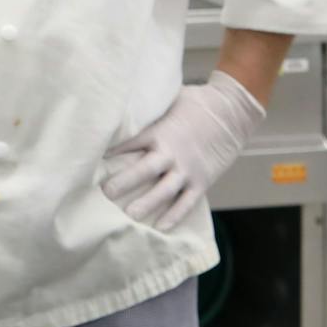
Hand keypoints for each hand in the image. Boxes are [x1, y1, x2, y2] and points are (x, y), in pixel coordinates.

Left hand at [102, 71, 263, 229]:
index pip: (129, 143)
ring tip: (128, 215)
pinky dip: (174, 215)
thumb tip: (127, 104)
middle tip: (104, 193)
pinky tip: (161, 227)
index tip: (94, 161)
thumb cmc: (198, 101)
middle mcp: (171, 152)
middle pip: (142, 170)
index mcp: (159, 131)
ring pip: (163, 191)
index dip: (111, 153)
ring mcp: (187, 168)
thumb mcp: (171, 99)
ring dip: (145, 203)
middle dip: (122, 182)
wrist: (232, 111)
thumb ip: (150, 109)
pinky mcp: (202, 180)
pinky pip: (186, 202)